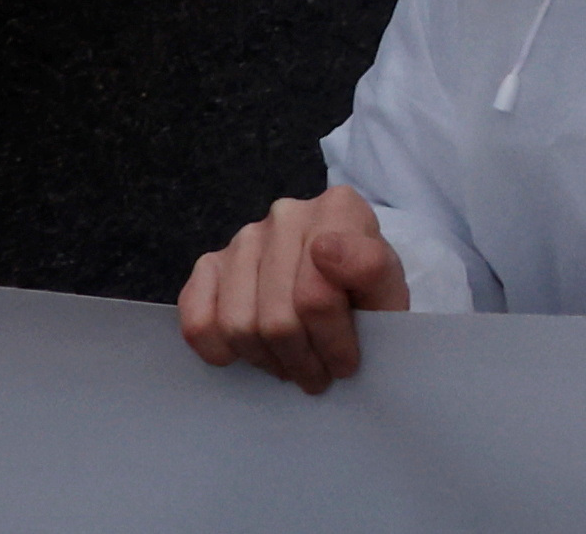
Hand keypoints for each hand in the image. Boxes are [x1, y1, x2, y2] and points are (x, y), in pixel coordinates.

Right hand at [177, 182, 415, 386]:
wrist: (341, 288)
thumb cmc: (365, 293)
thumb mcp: (387, 289)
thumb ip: (372, 268)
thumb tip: (324, 249)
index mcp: (338, 209)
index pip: (317, 297)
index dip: (332, 344)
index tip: (345, 366)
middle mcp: (286, 214)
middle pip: (277, 318)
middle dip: (301, 360)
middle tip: (317, 376)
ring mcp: (244, 238)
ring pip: (238, 325)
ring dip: (266, 361)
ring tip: (291, 365)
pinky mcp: (211, 264)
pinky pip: (197, 319)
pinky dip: (217, 349)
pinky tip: (244, 355)